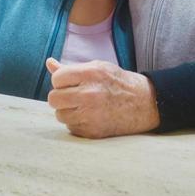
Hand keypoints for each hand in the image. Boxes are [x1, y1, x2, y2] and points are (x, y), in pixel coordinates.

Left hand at [45, 58, 159, 138]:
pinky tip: (90, 116)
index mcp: (91, 74)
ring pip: (60, 115)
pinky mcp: (93, 132)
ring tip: (83, 106)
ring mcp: (91, 115)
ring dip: (67, 111)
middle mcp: (90, 95)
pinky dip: (77, 123)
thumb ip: (72, 68)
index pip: (57, 78)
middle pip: (53, 99)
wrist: (145, 104)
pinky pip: (71, 127)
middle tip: (73, 95)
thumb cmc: (119, 83)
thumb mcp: (98, 67)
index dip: (61, 80)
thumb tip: (49, 63)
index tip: (70, 82)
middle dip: (60, 97)